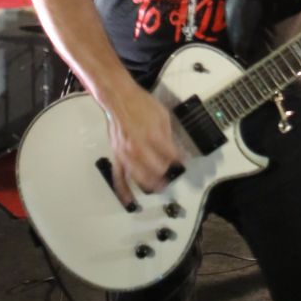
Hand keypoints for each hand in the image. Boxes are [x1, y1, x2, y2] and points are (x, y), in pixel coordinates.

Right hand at [105, 82, 182, 205]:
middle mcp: (140, 149)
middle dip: (168, 177)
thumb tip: (173, 151)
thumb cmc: (141, 104)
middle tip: (173, 177)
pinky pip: (119, 178)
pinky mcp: (117, 157)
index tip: (183, 165)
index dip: (179, 163)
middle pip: (157, 172)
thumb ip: (168, 136)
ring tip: (160, 187)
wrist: (119, 98)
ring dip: (152, 186)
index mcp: (154, 137)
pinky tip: (130, 202)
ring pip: (141, 179)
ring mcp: (127, 155)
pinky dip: (125, 192)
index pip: (171, 158)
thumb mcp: (162, 116)